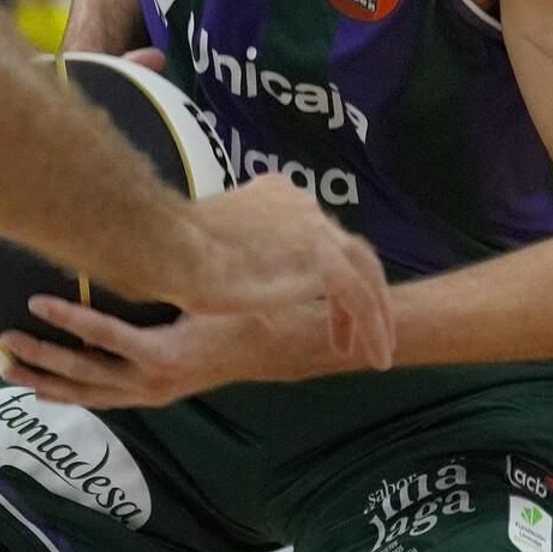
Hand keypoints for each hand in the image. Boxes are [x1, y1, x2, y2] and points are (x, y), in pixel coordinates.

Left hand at [0, 293, 339, 411]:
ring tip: (7, 368)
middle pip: (86, 371)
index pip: (107, 337)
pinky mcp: (151, 395)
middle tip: (7, 338)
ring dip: (46, 380)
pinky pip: (102, 398)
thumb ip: (184, 262)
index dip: (70, 321)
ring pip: (88, 392)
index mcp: (167, 351)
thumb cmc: (242, 310)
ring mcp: (151, 392)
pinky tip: (42, 389)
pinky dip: (70, 394)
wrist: (272, 349)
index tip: (35, 302)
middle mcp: (154, 379)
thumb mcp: (215, 289)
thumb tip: (152, 215)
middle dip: (43, 355)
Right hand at [171, 174, 395, 367]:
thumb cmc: (178, 251)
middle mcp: (304, 206)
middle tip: (355, 332)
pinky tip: (375, 355)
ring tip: (378, 352)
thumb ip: (242, 249)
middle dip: (358, 294)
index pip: (315, 235)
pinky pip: (360, 299)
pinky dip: (372, 327)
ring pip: (363, 274)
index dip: (325, 273)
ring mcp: (316, 231)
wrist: (174, 250)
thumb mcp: (217, 242)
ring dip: (375, 315)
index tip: (320, 307)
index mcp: (279, 196)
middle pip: (348, 251)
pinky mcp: (323, 261)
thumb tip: (237, 270)